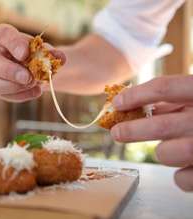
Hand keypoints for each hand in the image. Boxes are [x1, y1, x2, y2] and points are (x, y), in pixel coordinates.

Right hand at [0, 24, 64, 101]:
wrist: (32, 66)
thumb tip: (60, 57)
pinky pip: (4, 96)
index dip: (13, 45)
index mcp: (1, 35)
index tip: (25, 53)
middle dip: (10, 72)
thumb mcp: (43, 49)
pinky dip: (22, 95)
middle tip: (28, 78)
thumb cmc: (34, 53)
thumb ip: (50, 52)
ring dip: (16, 87)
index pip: (3, 35)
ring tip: (34, 83)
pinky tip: (36, 91)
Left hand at [110, 75, 192, 190]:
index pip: (165, 88)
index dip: (136, 94)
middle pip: (160, 125)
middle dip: (131, 130)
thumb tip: (133, 105)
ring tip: (176, 147)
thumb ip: (174, 101)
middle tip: (116, 133)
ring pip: (166, 154)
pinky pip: (181, 178)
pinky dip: (180, 173)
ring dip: (164, 151)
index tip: (117, 102)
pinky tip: (190, 165)